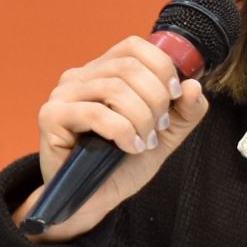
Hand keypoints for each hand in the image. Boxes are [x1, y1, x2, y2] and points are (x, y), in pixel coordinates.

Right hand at [16, 34, 209, 241]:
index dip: (161, 66)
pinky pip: (95, 114)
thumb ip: (184, 112)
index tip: (175, 96)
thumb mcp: (163, 136)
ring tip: (144, 141)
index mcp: (103, 72)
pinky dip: (123, 132)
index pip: (133, 46)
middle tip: (158, 127)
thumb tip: (194, 86)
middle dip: (155, 99)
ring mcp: (62, 95)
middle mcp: (80, 77)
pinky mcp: (51, 116)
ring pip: (114, 89)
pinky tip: (130, 148)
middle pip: (128, 67)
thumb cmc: (121, 164)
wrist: (93, 201)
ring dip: (140, 118)